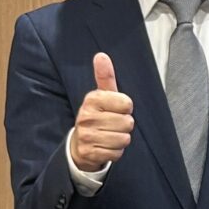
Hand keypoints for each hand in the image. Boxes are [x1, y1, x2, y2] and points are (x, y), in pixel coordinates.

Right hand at [70, 52, 135, 172]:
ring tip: (109, 135)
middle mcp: (86, 117)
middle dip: (124, 125)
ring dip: (120, 139)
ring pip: (124, 139)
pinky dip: (115, 151)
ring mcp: (87, 136)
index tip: (116, 108)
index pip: (127, 103)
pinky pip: (117, 153)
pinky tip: (105, 146)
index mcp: (92, 100)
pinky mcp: (89, 153)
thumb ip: (105, 77)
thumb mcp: (101, 96)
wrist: (80, 143)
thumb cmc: (97, 116)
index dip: (126, 108)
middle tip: (112, 124)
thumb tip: (101, 55)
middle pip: (128, 123)